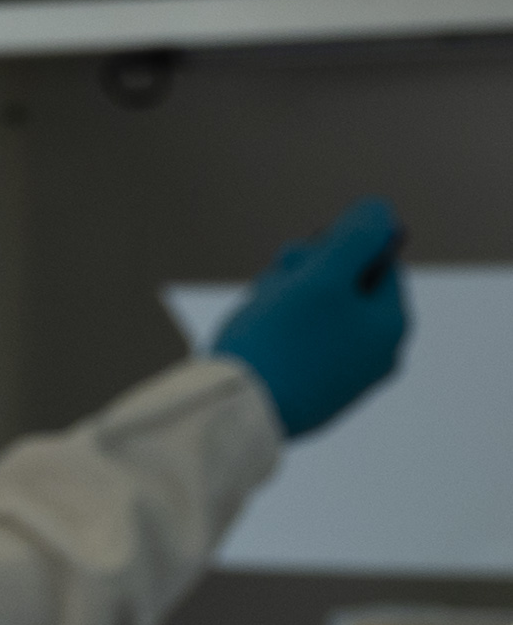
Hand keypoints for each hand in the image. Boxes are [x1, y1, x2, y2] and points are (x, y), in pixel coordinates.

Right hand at [209, 198, 410, 439]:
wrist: (234, 414)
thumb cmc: (280, 342)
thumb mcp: (322, 277)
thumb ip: (356, 237)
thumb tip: (379, 210)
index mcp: (390, 326)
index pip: (377, 262)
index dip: (333, 250)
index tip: (295, 260)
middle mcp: (377, 357)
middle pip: (347, 290)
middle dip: (305, 279)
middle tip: (271, 288)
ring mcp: (344, 381)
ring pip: (319, 319)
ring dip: (285, 305)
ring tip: (256, 318)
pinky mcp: (311, 397)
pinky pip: (300, 350)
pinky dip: (276, 338)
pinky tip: (253, 345)